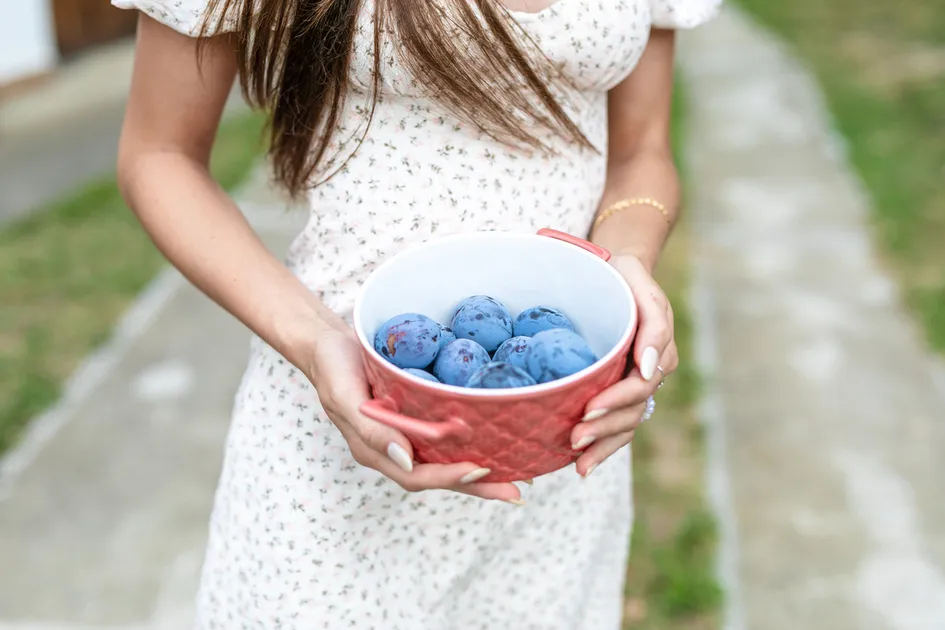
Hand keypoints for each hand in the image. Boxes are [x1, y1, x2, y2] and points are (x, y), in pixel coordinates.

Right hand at [305, 326, 523, 502]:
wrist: (327, 343)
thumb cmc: (333, 367)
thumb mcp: (344, 396)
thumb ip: (371, 429)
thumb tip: (406, 458)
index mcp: (375, 451)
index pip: (417, 475)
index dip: (450, 477)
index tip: (481, 471)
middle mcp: (394, 450)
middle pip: (439, 476)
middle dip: (478, 486)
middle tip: (514, 491)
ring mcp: (406, 435)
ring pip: (446, 460)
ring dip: (480, 472)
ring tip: (517, 475)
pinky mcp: (416, 416)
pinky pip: (445, 437)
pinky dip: (471, 443)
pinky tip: (496, 439)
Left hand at [570, 254, 678, 476]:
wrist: (617, 274)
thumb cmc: (627, 277)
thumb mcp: (642, 288)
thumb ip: (653, 327)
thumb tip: (646, 369)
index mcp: (658, 351)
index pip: (639, 385)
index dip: (616, 401)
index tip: (589, 409)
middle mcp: (649, 374)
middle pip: (632, 412)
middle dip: (604, 430)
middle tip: (574, 439)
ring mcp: (635, 386)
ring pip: (626, 425)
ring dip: (603, 446)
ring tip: (578, 463)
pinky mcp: (618, 391)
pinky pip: (616, 425)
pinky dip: (602, 446)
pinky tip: (581, 464)